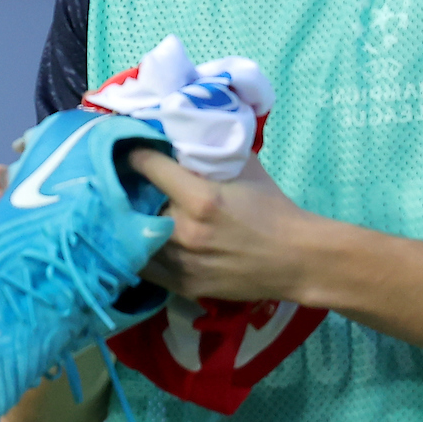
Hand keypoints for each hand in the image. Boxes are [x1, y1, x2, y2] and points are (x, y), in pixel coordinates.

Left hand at [128, 151, 324, 302]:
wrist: (298, 259)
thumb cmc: (273, 209)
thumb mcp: (246, 169)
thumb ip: (211, 153)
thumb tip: (179, 136)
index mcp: (200, 197)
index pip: (147, 165)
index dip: (136, 154)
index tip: (130, 151)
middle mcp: (184, 231)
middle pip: (132, 203)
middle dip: (128, 191)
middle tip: (124, 182)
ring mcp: (181, 262)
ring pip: (132, 238)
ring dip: (128, 223)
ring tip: (127, 212)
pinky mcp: (182, 285)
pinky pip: (142, 267)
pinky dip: (135, 252)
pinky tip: (135, 240)